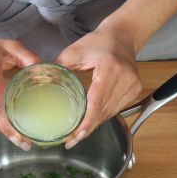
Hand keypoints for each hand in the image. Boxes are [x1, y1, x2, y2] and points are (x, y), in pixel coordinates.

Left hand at [56, 26, 142, 148]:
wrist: (123, 36)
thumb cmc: (98, 42)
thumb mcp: (74, 51)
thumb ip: (59, 68)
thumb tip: (42, 83)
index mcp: (111, 69)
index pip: (97, 103)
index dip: (86, 123)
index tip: (73, 136)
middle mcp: (125, 79)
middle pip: (103, 112)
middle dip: (86, 128)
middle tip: (70, 140)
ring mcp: (133, 86)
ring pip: (110, 113)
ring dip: (94, 124)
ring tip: (77, 134)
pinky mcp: (135, 90)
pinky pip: (116, 109)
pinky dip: (102, 115)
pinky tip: (90, 121)